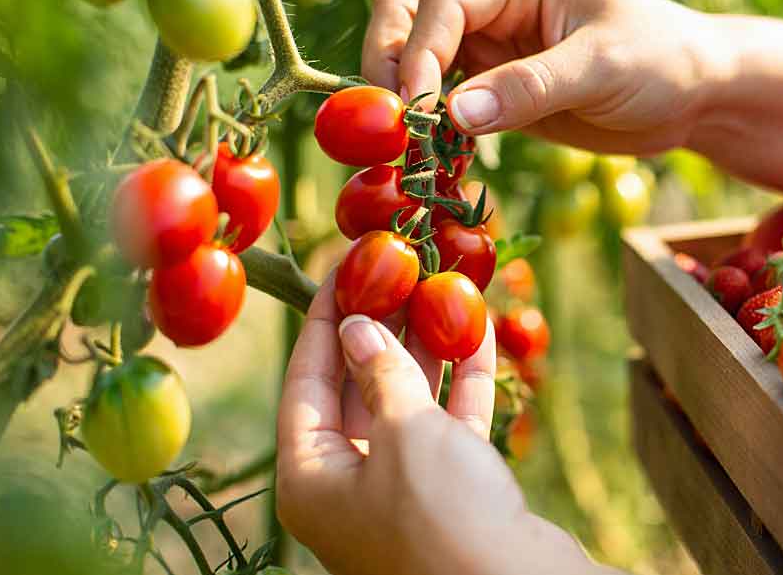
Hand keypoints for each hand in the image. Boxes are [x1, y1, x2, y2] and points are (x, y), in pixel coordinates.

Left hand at [276, 276, 611, 574]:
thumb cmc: (441, 515)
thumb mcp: (403, 431)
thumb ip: (380, 373)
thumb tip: (357, 328)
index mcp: (310, 478)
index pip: (305, 380)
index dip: (325, 319)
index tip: (343, 267)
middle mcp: (349, 485)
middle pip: (357, 388)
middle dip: (381, 328)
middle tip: (397, 270)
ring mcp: (403, 491)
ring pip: (409, 402)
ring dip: (425, 348)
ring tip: (439, 287)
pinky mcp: (454, 493)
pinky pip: (450, 425)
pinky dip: (463, 382)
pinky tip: (478, 331)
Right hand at [361, 0, 719, 154]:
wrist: (696, 94)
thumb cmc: (663, 59)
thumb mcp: (602, 69)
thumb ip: (530, 87)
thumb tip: (452, 115)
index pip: (441, 2)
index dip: (417, 52)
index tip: (416, 106)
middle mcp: (493, 3)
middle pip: (406, 19)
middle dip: (390, 68)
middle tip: (394, 127)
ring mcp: (490, 47)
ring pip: (416, 63)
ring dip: (404, 103)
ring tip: (410, 151)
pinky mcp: (495, 90)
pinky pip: (444, 105)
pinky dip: (432, 131)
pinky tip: (439, 162)